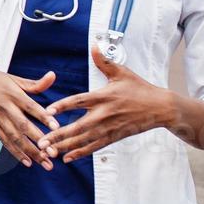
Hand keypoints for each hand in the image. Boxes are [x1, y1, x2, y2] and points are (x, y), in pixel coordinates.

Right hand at [0, 66, 60, 169]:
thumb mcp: (13, 78)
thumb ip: (34, 83)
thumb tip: (53, 76)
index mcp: (14, 94)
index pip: (31, 107)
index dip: (43, 117)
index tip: (56, 127)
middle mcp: (6, 108)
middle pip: (23, 126)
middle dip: (39, 140)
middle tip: (54, 153)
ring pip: (15, 137)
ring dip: (30, 152)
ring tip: (45, 163)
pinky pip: (4, 141)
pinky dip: (15, 152)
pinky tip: (27, 162)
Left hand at [37, 48, 173, 162]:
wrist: (161, 108)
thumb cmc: (140, 88)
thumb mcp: (122, 72)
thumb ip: (104, 62)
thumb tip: (94, 45)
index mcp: (103, 97)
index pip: (79, 101)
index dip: (63, 106)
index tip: (48, 111)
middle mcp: (104, 114)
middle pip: (78, 126)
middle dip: (58, 135)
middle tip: (41, 141)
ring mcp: (109, 128)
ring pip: (84, 139)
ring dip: (65, 146)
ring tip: (47, 151)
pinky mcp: (114, 137)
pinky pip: (95, 146)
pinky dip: (81, 152)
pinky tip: (67, 157)